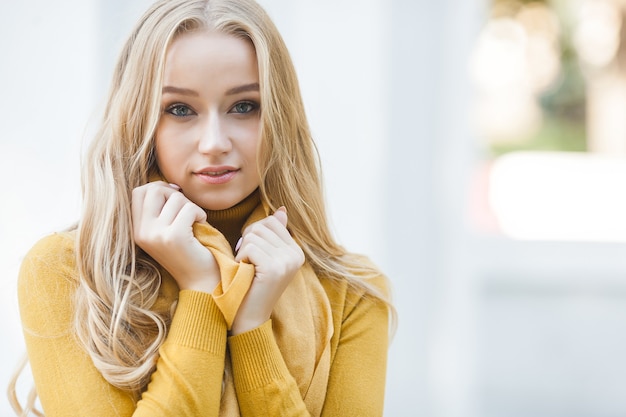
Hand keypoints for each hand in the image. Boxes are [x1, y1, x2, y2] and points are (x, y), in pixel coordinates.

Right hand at [131, 181, 219, 292]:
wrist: (201, 281)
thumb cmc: (188, 251)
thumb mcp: (165, 230)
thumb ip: (160, 209)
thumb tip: (169, 185)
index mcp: (136, 230)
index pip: (137, 192)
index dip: (158, 187)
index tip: (175, 197)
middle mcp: (142, 232)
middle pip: (154, 190)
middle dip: (175, 194)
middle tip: (187, 209)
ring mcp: (156, 235)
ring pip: (175, 198)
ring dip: (191, 207)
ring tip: (195, 223)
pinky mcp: (174, 237)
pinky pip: (190, 208)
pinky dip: (200, 214)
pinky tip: (201, 226)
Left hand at [230, 207, 304, 334]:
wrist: (249, 317)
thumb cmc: (252, 284)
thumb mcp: (265, 257)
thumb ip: (273, 234)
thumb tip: (281, 211)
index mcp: (296, 251)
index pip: (271, 222)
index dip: (254, 233)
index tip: (251, 253)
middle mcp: (296, 255)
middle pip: (262, 226)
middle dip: (248, 241)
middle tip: (247, 261)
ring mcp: (287, 262)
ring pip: (254, 236)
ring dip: (243, 251)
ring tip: (247, 268)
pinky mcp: (274, 269)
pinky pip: (250, 247)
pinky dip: (241, 258)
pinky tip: (245, 272)